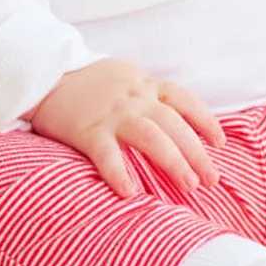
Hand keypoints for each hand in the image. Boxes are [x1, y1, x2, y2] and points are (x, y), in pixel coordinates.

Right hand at [23, 57, 224, 199]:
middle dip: (198, 153)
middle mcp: (136, 98)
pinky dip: (119, 174)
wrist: (46, 72)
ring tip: (189, 186)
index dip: (206, 122)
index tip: (220, 143)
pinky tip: (130, 193)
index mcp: (146, 85)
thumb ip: (148, 93)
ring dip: (174, 162)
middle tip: (212, 180)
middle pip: (175, 126)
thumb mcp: (126, 76)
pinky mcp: (87, 131)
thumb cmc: (89, 80)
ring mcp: (113, 114)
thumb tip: (172, 117)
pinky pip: (107, 155)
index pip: (186, 101)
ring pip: (153, 138)